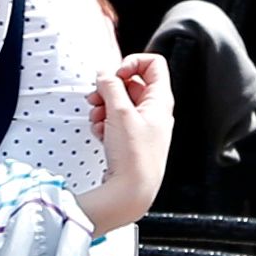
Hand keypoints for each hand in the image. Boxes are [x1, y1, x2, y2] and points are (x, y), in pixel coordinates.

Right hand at [81, 45, 174, 231]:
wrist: (131, 192)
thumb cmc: (134, 155)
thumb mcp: (119, 113)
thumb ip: (110, 87)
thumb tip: (104, 73)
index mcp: (160, 100)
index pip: (153, 63)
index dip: (132, 62)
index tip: (115, 75)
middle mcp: (155, 111)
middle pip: (131, 83)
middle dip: (109, 88)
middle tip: (96, 98)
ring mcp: (143, 126)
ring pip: (119, 103)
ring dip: (103, 106)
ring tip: (97, 119)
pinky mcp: (131, 140)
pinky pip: (115, 121)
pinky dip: (104, 123)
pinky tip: (100, 134)